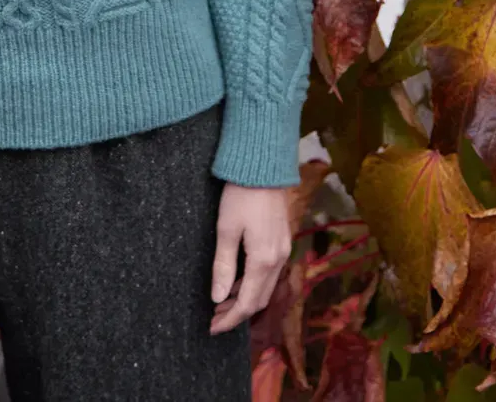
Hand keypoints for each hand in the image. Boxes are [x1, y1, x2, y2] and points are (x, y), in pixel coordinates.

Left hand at [209, 183, 291, 334]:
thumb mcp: (226, 229)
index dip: (230, 320)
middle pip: (260, 299)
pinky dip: (253, 283)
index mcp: (264, 260)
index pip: (248, 303)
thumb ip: (223, 265)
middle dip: (237, 313)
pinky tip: (237, 280)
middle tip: (214, 318)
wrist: (264, 166)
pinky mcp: (282, 240)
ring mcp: (283, 250)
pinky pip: (270, 273)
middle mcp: (279, 259)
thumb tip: (218, 298)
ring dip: (245, 298)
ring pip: (266, 287)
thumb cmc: (241, 194)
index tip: (212, 328)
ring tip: (221, 302)